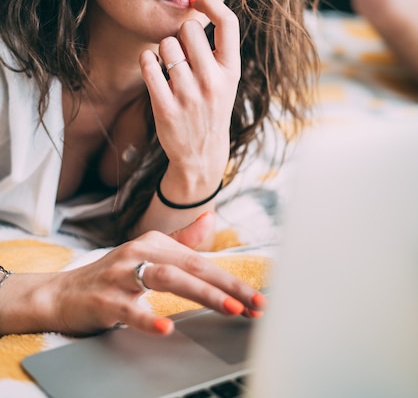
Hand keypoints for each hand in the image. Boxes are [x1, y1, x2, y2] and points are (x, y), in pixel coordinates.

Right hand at [36, 213, 265, 335]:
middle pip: (190, 266)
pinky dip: (148, 318)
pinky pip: (128, 309)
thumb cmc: (111, 276)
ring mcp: (120, 275)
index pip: (200, 260)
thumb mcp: (146, 253)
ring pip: (166, 279)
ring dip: (202, 293)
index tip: (256, 297)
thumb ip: (180, 240)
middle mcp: (139, 252)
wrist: (62, 294)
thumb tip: (209, 219)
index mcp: (153, 243)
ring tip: (229, 309)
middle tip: (254, 304)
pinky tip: (165, 328)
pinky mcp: (104, 300)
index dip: (231, 279)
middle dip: (227, 286)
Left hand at [139, 0, 240, 201]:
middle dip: (181, 34)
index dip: (211, 4)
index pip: (228, 22)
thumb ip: (218, 48)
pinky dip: (147, 60)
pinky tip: (153, 67)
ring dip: (163, 49)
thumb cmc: (212, 105)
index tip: (199, 1)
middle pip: (189, 28)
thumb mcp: (228, 79)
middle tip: (182, 50)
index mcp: (232, 70)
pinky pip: (148, 64)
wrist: (201, 152)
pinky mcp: (166, 107)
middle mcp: (213, 81)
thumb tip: (197, 3)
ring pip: (166, 44)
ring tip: (169, 64)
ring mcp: (189, 95)